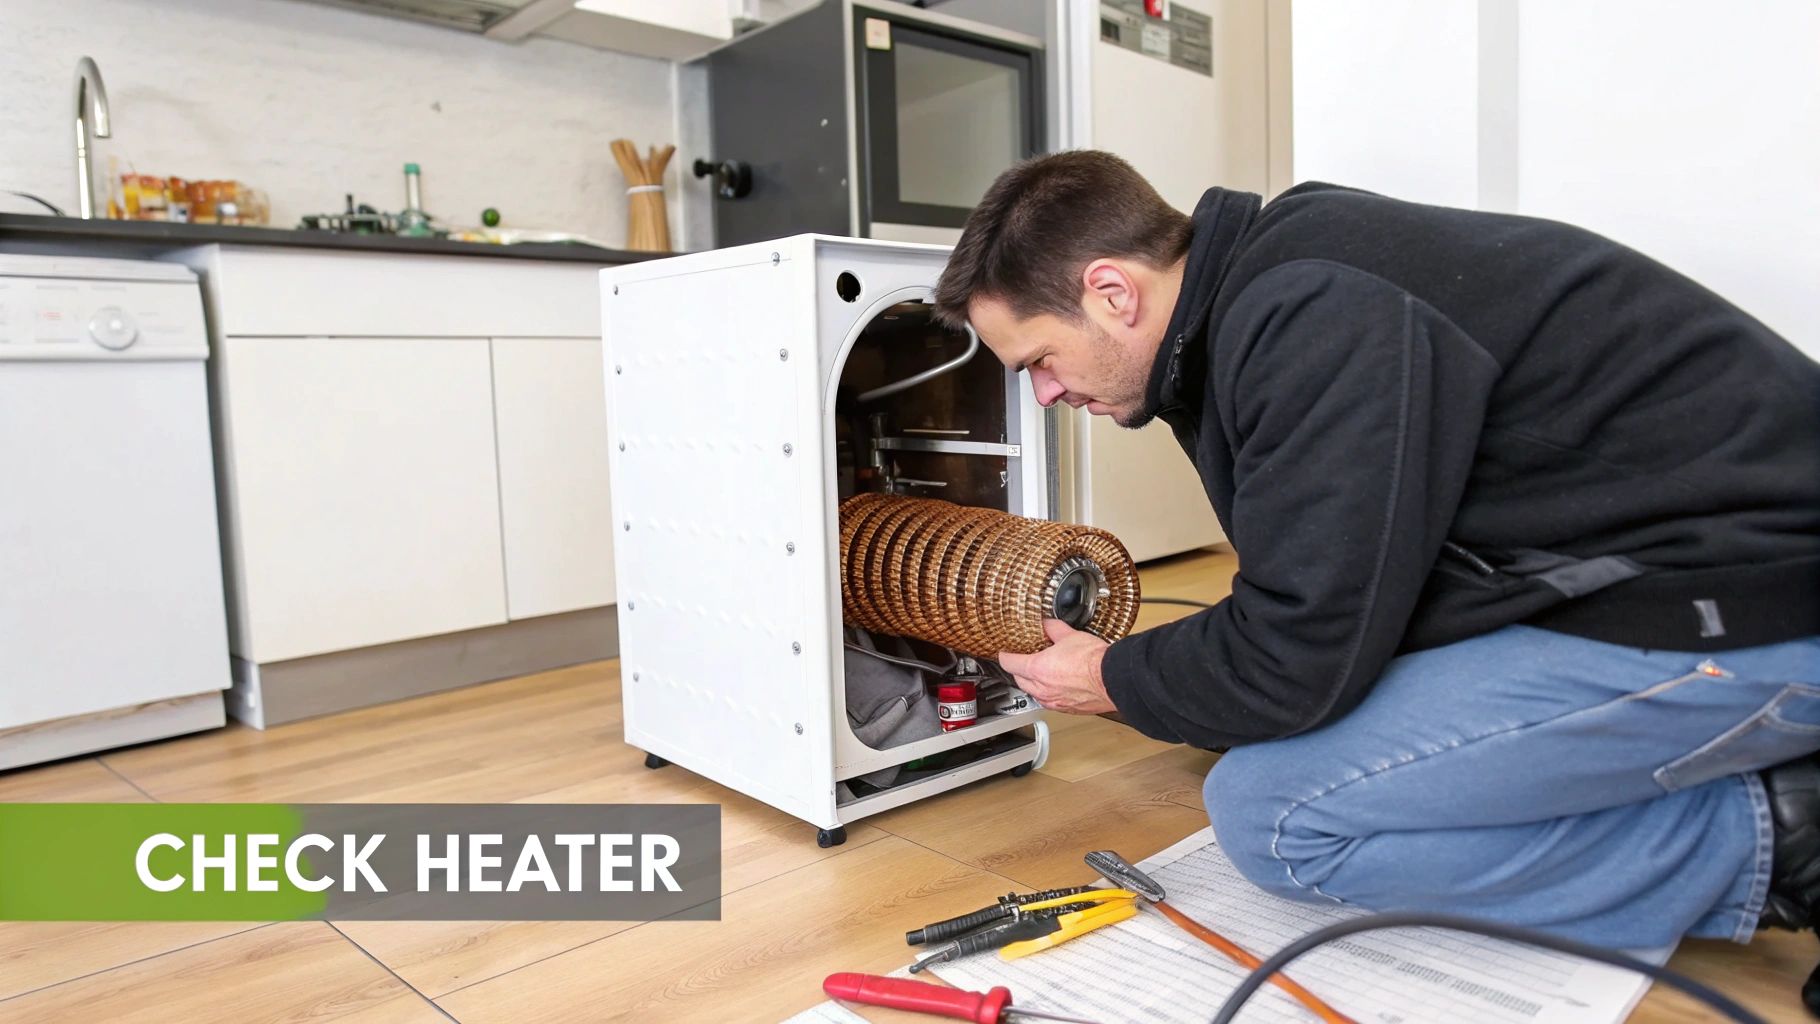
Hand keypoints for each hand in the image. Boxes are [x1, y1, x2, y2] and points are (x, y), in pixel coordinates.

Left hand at [997, 618, 1115, 714]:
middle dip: (1019, 670)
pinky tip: (1060, 685)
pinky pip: (1052, 702)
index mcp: (1037, 669)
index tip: (1004, 653)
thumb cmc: (1094, 661)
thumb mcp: (1070, 636)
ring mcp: (1055, 701)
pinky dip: (1051, 693)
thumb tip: (1048, 625)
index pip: (1009, 663)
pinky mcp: (1068, 709)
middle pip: (1019, 680)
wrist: (1114, 679)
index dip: (1005, 656)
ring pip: (1035, 693)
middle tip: (1024, 660)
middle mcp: (1042, 689)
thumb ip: (1054, 629)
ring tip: (1043, 673)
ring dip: (1034, 684)